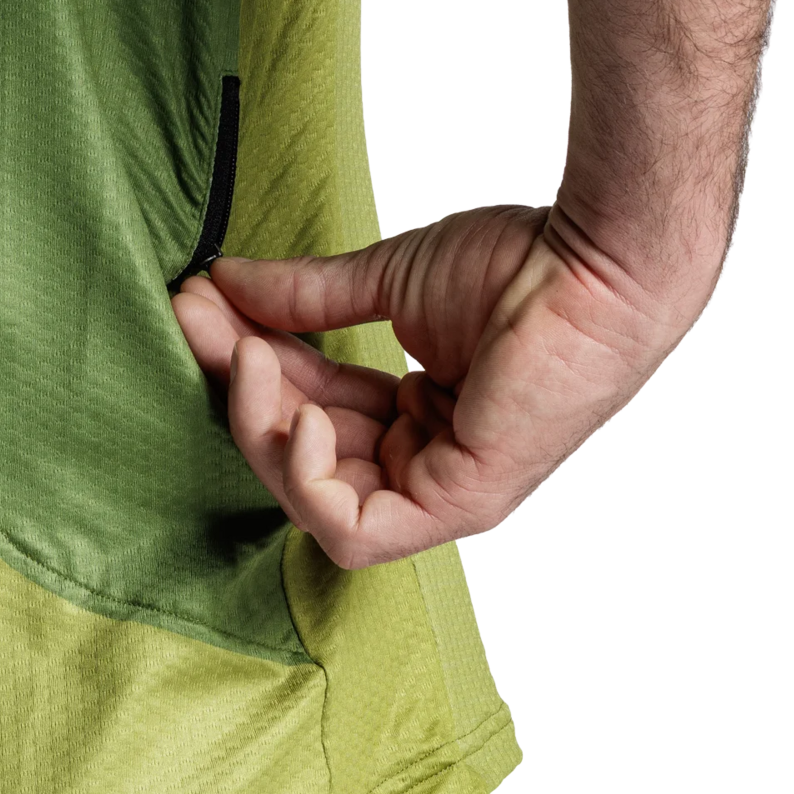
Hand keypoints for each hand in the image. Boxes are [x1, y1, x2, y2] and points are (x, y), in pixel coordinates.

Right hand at [172, 206, 688, 566]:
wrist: (593, 261)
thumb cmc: (519, 265)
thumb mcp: (388, 281)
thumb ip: (306, 297)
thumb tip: (222, 283)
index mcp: (421, 421)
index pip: (312, 410)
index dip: (253, 365)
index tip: (200, 306)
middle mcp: (429, 466)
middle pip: (303, 457)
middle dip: (245, 393)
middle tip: (204, 323)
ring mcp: (445, 493)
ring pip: (315, 500)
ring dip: (266, 432)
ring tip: (256, 357)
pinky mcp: (459, 504)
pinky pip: (351, 532)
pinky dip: (308, 481)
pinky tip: (303, 415)